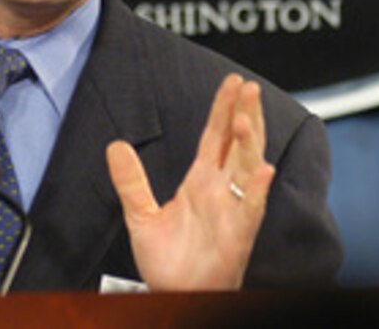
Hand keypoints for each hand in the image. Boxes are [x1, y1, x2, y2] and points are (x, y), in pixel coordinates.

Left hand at [106, 74, 274, 290]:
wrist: (174, 295)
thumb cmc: (167, 263)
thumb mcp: (141, 215)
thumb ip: (130, 180)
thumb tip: (116, 145)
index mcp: (201, 182)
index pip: (215, 137)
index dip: (224, 109)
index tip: (233, 82)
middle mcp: (221, 192)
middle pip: (237, 144)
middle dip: (244, 114)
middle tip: (248, 86)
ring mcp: (232, 211)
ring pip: (247, 169)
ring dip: (250, 144)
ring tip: (246, 117)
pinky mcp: (238, 236)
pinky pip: (252, 210)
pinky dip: (258, 190)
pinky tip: (262, 170)